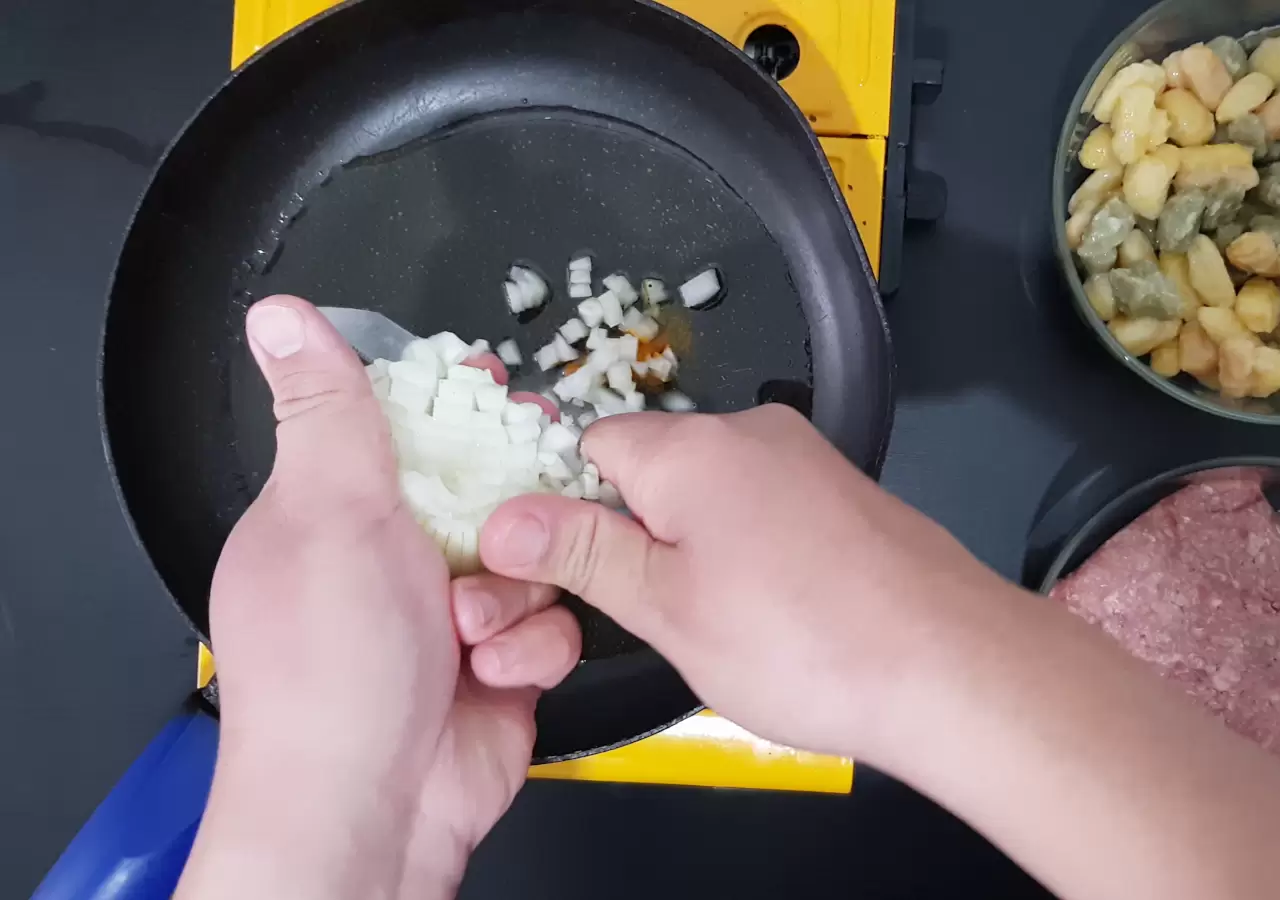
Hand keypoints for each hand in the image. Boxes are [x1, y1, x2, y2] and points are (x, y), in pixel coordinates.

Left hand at [179, 296, 579, 899]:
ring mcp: (448, 615)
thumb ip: (326, 409)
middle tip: (516, 512)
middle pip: (487, 484)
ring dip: (517, 590)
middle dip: (512, 502)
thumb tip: (281, 317)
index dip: (454, 403)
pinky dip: (531, 645)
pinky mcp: (501, 665)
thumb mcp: (328, 511)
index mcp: (331, 511)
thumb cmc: (329, 673)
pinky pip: (554, 621)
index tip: (494, 388)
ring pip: (535, 552)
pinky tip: (494, 670)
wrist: (372, 808)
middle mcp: (390, 559)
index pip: (401, 425)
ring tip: (471, 627)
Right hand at [470, 405, 1014, 761]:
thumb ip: (583, 555)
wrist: (950, 665)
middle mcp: (751, 431)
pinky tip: (777, 613)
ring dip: (697, 548)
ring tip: (725, 624)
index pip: (590, 445)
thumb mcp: (666, 608)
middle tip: (653, 616)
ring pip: (712, 493)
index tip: (574, 576)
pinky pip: (766, 508)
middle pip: (653, 468)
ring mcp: (806, 459)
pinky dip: (753, 551)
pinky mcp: (845, 493)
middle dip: (637, 534)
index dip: (568, 509)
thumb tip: (500, 520)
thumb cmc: (798, 642)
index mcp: (691, 448)